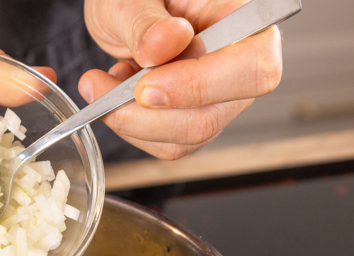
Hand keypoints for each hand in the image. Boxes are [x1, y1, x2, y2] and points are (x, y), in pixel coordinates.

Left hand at [81, 0, 282, 159]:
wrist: (123, 9)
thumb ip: (146, 21)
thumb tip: (168, 41)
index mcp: (244, 21)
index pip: (252, 70)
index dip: (198, 87)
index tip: (145, 86)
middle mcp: (240, 65)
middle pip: (212, 116)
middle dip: (147, 114)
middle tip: (101, 86)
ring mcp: (220, 98)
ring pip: (185, 137)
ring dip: (130, 120)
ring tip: (101, 82)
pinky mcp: (194, 118)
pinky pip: (166, 144)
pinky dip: (129, 126)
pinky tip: (114, 94)